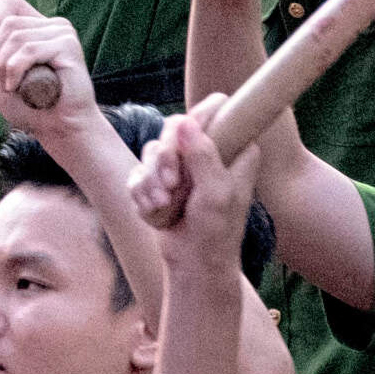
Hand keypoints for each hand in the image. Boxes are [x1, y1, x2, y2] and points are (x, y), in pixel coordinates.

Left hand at [0, 0, 90, 121]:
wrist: (59, 129)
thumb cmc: (30, 106)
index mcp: (37, 26)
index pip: (10, 2)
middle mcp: (52, 25)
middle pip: (6, 23)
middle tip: (1, 82)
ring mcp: (62, 33)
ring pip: (15, 37)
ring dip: (2, 66)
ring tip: (9, 87)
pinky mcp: (68, 46)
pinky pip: (28, 50)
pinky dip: (14, 70)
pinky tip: (16, 87)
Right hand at [130, 89, 254, 258]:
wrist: (195, 264)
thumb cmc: (216, 232)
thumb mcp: (216, 194)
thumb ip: (202, 155)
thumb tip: (184, 122)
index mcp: (235, 148)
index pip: (216, 110)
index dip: (196, 120)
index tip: (185, 142)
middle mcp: (209, 151)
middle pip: (174, 127)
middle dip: (165, 158)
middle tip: (170, 184)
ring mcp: (183, 165)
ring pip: (152, 150)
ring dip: (152, 182)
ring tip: (162, 206)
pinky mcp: (161, 180)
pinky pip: (139, 173)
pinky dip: (142, 194)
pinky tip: (155, 212)